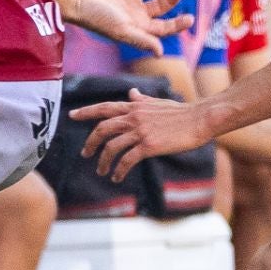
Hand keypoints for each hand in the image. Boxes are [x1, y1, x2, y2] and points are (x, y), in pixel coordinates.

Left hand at [74, 87, 211, 180]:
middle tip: (85, 154)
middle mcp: (134, 117)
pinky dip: (119, 170)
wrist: (199, 119)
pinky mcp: (149, 146)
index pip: (104, 107)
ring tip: (102, 171)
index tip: (71, 116)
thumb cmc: (181, 111)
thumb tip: (132, 92)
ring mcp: (141, 131)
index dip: (86, 111)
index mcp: (134, 106)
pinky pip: (127, 160)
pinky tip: (117, 177)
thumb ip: (141, 99)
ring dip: (103, 161)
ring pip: (111, 147)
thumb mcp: (157, 102)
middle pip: (102, 128)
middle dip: (90, 142)